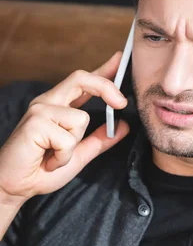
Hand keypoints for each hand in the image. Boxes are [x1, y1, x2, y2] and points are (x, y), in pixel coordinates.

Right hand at [0, 52, 129, 204]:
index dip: (103, 70)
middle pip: (81, 79)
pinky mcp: (34, 123)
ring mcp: (40, 110)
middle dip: (106, 87)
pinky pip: (68, 139)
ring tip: (55, 157)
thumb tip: (124, 126)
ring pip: (80, 119)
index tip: (121, 59)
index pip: (84, 82)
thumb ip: (100, 140)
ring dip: (73, 147)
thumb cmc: (42, 170)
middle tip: (122, 103)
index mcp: (59, 106)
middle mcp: (48, 102)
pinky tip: (48, 162)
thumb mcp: (79, 154)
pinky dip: (63, 156)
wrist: (16, 187)